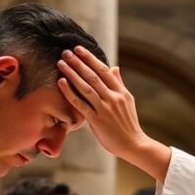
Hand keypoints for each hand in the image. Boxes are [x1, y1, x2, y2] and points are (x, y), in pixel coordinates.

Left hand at [56, 47, 170, 180]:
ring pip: (86, 87)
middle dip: (78, 62)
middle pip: (93, 76)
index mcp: (120, 92)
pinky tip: (61, 83)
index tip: (79, 49)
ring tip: (61, 63)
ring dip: (72, 74)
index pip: (103, 70)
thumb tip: (115, 68)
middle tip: (66, 52)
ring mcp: (104, 109)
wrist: (133, 144)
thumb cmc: (129, 123)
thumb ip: (119, 84)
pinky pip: (80, 104)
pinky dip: (70, 93)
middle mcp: (113, 98)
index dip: (90, 58)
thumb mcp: (128, 101)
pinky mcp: (96, 121)